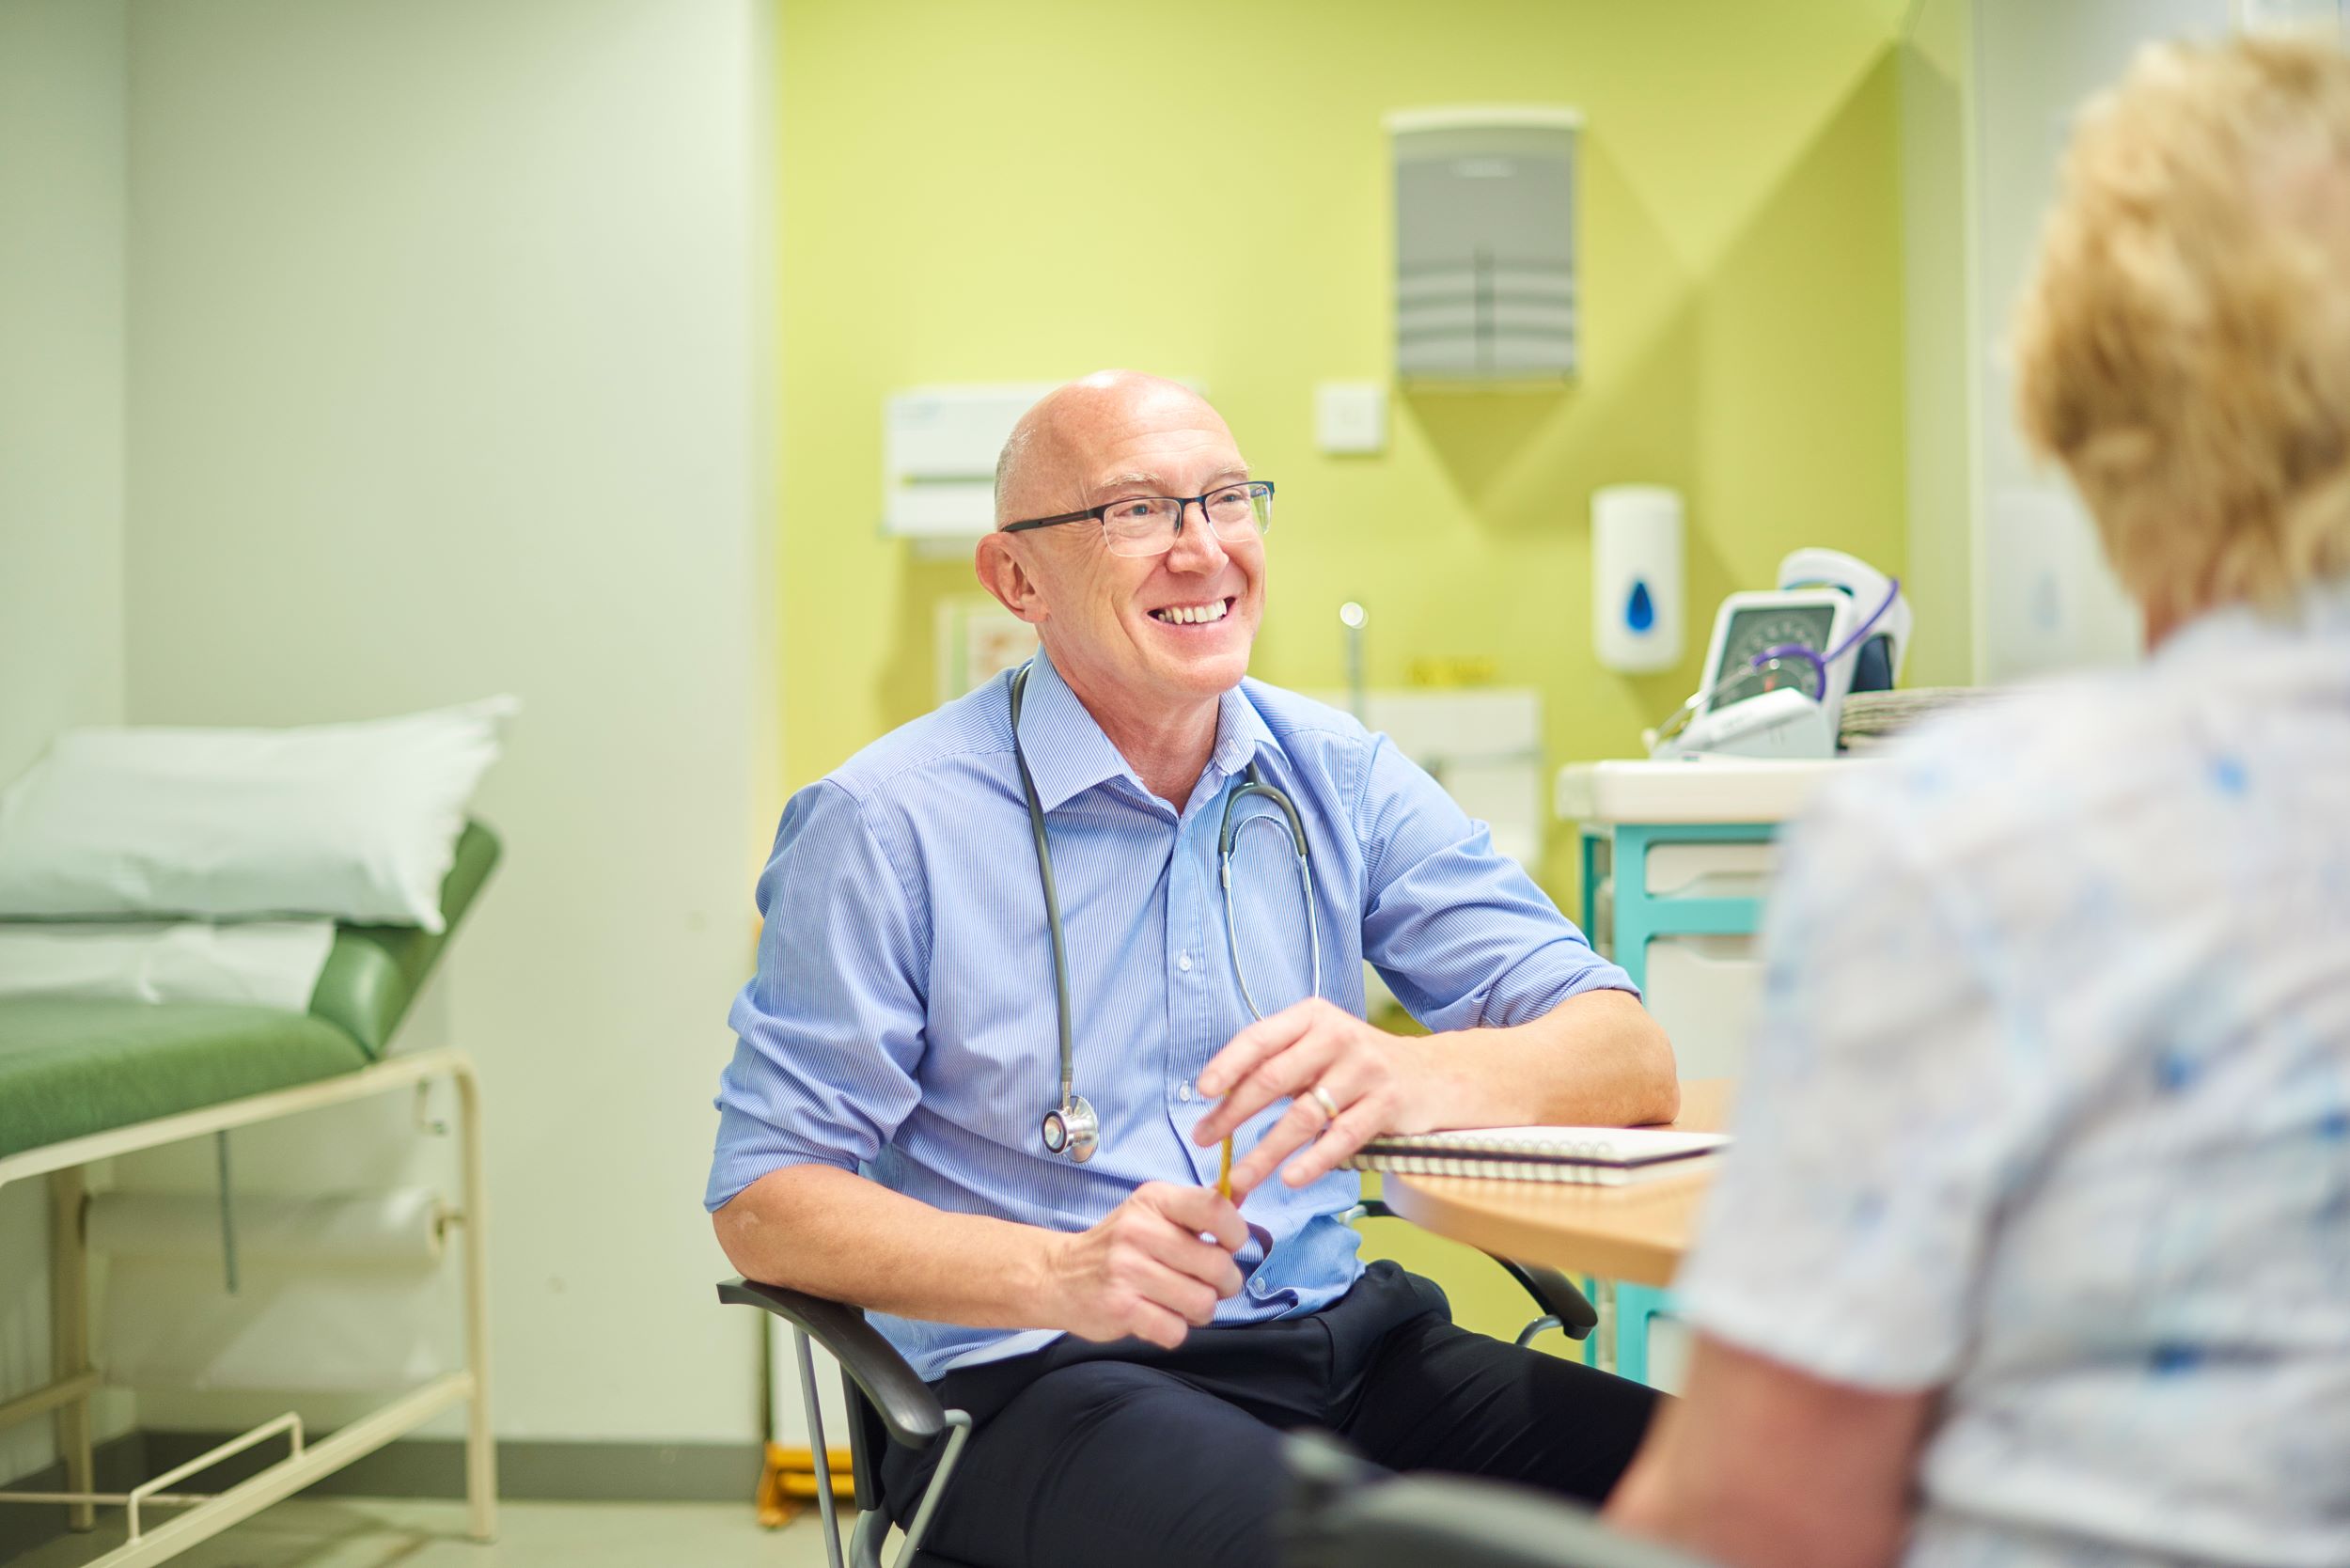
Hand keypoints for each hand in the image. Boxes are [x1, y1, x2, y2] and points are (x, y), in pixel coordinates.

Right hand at [1043, 1181, 1245, 1349]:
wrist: (1058, 1276)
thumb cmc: (1120, 1245)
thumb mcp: (1154, 1212)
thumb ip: (1199, 1206)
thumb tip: (1243, 1188)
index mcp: (1153, 1200)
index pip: (1214, 1207)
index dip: (1236, 1232)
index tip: (1228, 1246)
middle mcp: (1139, 1230)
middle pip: (1217, 1265)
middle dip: (1225, 1283)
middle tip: (1211, 1285)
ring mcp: (1126, 1270)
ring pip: (1202, 1302)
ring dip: (1201, 1310)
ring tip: (1184, 1302)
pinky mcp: (1119, 1308)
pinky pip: (1176, 1331)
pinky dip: (1175, 1330)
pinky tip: (1159, 1317)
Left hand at [1191, 998, 1440, 1198]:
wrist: (1432, 1074)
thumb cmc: (1358, 1064)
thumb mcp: (1319, 1047)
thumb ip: (1277, 1064)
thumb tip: (1218, 1103)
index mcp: (1312, 1017)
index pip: (1261, 1038)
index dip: (1228, 1064)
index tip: (1203, 1092)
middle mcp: (1337, 1037)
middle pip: (1275, 1078)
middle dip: (1234, 1113)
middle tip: (1205, 1139)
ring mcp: (1364, 1070)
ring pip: (1303, 1116)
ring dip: (1266, 1151)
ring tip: (1240, 1177)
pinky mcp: (1386, 1104)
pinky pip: (1342, 1138)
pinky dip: (1313, 1161)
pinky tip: (1291, 1179)